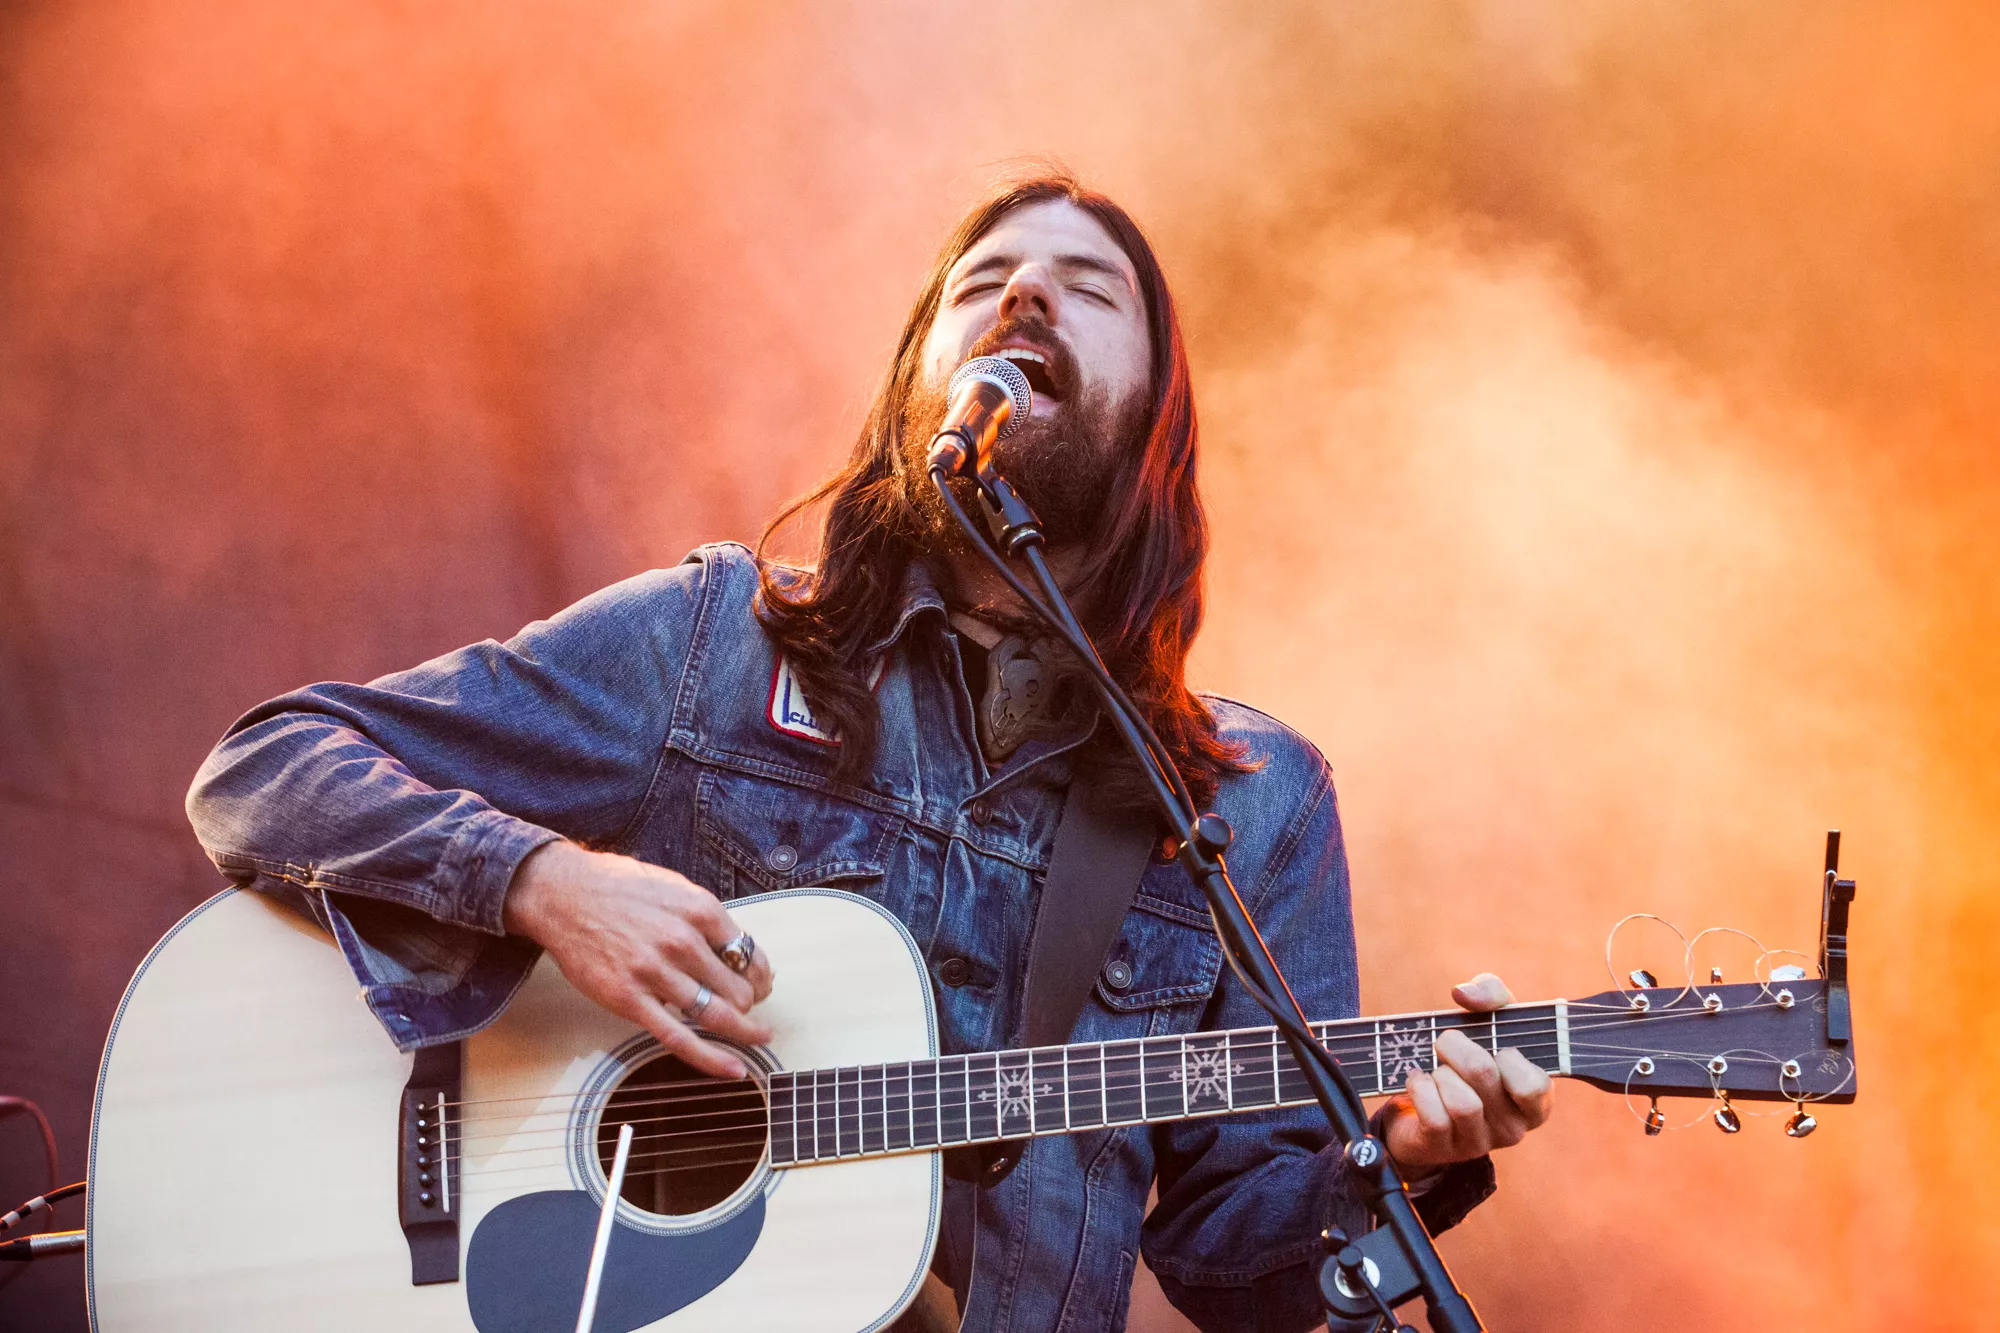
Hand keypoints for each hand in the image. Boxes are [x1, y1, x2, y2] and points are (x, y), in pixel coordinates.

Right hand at [503, 841, 775, 1079]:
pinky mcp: (629, 1000)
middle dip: (752, 1002)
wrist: (563, 895)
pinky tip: (735, 1068)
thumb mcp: (675, 888)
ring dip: (743, 1030)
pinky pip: (680, 1038)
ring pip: (718, 1015)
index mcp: (700, 910)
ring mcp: (656, 974)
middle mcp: (683, 942)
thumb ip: (706, 919)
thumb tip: (737, 948)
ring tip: (755, 1036)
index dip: (761, 975)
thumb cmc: (619, 888)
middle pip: (740, 989)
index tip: (762, 984)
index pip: (750, 955)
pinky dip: (713, 1058)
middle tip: (751, 1007)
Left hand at [1381, 973, 1553, 1173]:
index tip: (1494, 1045)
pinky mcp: (1444, 1149)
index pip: (1534, 1084)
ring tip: (1436, 1069)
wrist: (1424, 1108)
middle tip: (1445, 1041)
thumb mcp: (1491, 1021)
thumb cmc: (1470, 1058)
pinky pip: (1433, 1116)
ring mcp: (1479, 1143)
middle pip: (1484, 1073)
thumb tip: (1464, 994)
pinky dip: (1419, 1088)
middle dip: (1455, 1045)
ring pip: (1461, 1101)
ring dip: (1439, 1072)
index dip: (1507, 1055)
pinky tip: (1418, 1080)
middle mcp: (1514, 1128)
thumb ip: (1491, 994)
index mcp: (1535, 1101)